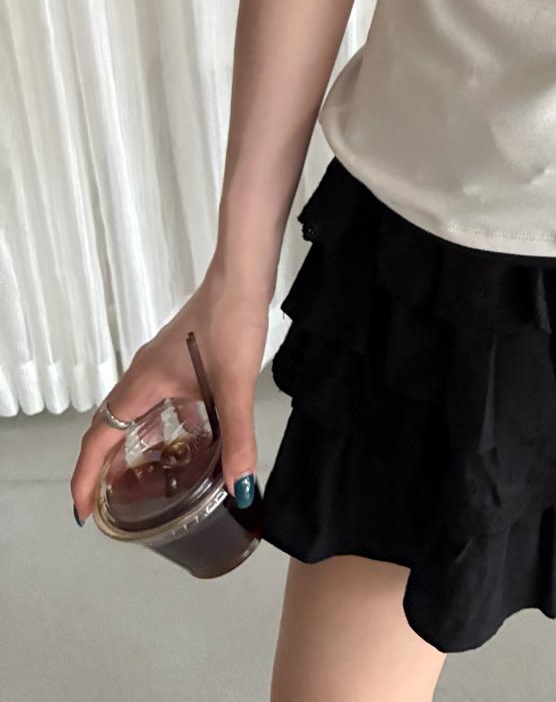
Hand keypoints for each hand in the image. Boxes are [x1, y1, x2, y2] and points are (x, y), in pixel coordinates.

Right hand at [69, 265, 270, 525]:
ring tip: (139, 479)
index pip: (98, 438)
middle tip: (109, 504)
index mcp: (142, 384)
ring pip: (132, 413)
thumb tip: (240, 488)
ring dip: (129, 446)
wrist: (242, 275)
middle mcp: (143, 375)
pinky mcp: (179, 358)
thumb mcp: (235, 387)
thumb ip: (237, 439)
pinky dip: (157, 425)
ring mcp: (160, 365)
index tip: (83, 511)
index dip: (86, 477)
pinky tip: (184, 437)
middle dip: (102, 468)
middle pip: (108, 426)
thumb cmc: (231, 322)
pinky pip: (155, 401)